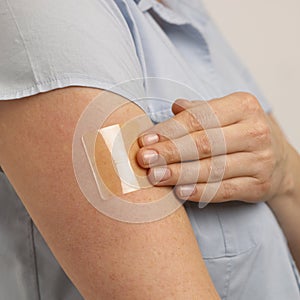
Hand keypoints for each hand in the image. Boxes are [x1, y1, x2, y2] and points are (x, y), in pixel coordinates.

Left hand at [136, 92, 289, 203]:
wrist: (277, 159)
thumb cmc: (240, 131)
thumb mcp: (225, 112)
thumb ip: (199, 110)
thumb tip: (174, 107)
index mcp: (243, 106)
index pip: (200, 118)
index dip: (170, 130)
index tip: (145, 140)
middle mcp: (255, 131)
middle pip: (205, 143)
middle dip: (170, 152)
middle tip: (144, 159)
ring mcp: (260, 160)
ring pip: (213, 168)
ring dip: (179, 174)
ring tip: (154, 176)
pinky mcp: (259, 185)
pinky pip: (224, 190)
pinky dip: (200, 191)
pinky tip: (179, 191)